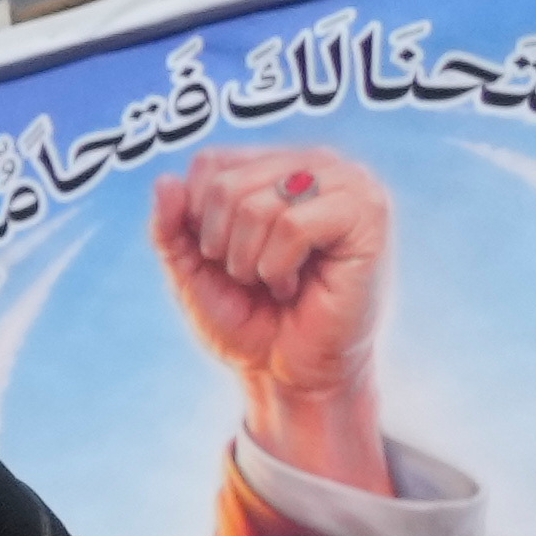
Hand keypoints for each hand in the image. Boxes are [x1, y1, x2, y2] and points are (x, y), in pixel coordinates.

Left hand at [151, 150, 399, 494]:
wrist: (287, 371)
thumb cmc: (246, 316)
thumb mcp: (190, 267)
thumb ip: (170, 224)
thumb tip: (166, 180)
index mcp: (277, 165)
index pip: (210, 163)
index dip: (195, 218)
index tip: (223, 256)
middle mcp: (317, 163)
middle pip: (226, 183)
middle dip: (221, 244)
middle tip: (251, 275)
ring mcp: (349, 185)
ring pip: (257, 205)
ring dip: (249, 260)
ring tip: (276, 280)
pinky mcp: (369, 216)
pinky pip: (293, 226)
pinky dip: (278, 266)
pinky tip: (296, 284)